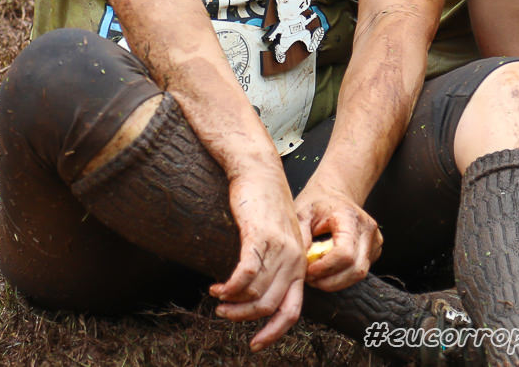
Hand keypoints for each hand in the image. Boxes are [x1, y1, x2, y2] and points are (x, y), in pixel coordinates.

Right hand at [209, 171, 307, 350]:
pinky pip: (244, 274)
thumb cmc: (265, 208)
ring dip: (232, 303)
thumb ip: (275, 268)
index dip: (274, 332)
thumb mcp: (278, 241)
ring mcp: (279, 248)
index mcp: (300, 264)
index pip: (292, 310)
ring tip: (218, 298)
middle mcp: (294, 259)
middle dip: (243, 318)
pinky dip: (229, 287)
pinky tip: (218, 286)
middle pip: (269, 306)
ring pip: (255, 293)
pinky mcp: (259, 236)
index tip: (256, 345)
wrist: (259, 172)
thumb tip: (257, 298)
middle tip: (224, 314)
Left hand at [293, 178, 382, 291]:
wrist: (334, 194)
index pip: (345, 253)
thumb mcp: (301, 214)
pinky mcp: (374, 250)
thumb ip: (301, 237)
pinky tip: (327, 270)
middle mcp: (367, 229)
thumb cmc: (316, 204)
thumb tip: (301, 263)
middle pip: (355, 269)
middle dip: (329, 280)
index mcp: (349, 217)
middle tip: (309, 278)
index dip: (325, 268)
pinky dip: (342, 277)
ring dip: (335, 282)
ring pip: (359, 274)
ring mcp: (374, 241)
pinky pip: (360, 271)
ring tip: (316, 276)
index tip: (308, 271)